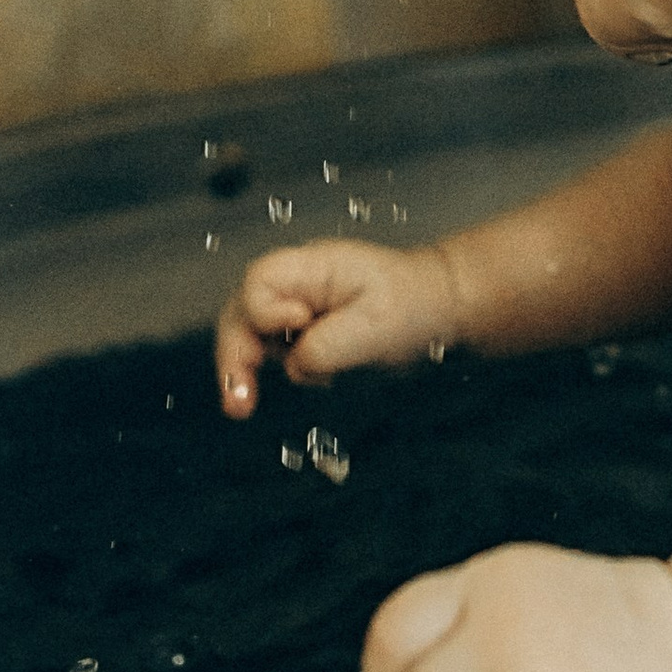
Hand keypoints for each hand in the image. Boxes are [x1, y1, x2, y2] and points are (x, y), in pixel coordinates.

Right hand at [215, 239, 456, 414]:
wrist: (439, 307)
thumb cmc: (413, 304)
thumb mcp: (374, 327)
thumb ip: (325, 346)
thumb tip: (293, 365)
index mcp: (313, 267)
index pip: (260, 283)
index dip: (267, 312)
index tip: (298, 326)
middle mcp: (297, 283)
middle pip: (240, 310)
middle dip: (232, 355)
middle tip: (237, 401)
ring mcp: (297, 305)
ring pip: (250, 334)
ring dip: (248, 367)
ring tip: (245, 404)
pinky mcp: (304, 329)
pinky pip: (275, 351)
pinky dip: (281, 370)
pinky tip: (316, 380)